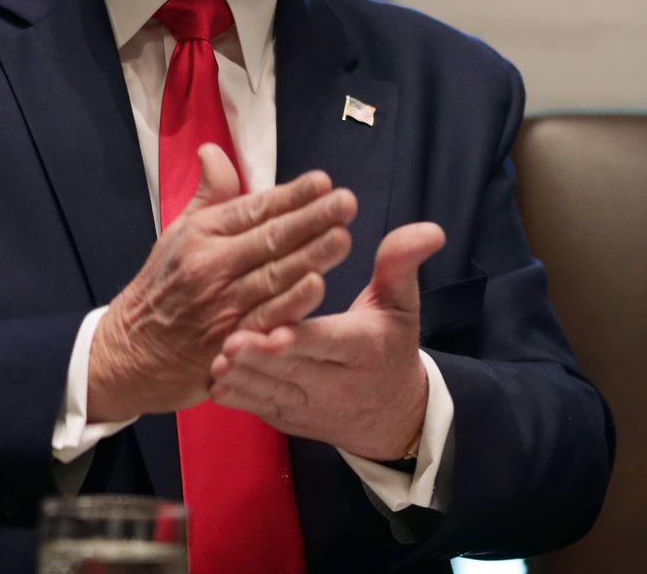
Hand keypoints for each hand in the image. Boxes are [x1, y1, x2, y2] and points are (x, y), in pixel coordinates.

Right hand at [87, 145, 356, 420]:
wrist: (131, 352)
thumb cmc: (163, 287)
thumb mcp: (178, 234)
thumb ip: (209, 195)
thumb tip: (214, 150)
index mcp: (201, 234)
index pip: (254, 209)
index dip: (291, 195)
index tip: (323, 181)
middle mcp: (211, 266)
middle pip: (270, 239)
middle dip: (312, 219)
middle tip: (346, 202)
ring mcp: (221, 306)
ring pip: (273, 277)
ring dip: (311, 257)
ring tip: (343, 237)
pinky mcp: (229, 342)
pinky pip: (265, 320)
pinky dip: (290, 305)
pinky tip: (316, 287)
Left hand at [208, 220, 446, 459]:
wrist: (390, 415)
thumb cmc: (390, 345)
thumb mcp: (401, 303)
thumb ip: (401, 264)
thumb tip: (429, 229)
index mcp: (363, 349)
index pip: (330, 343)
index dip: (302, 339)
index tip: (276, 330)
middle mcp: (336, 383)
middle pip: (294, 370)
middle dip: (262, 358)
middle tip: (230, 342)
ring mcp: (309, 405)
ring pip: (272, 392)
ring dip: (245, 379)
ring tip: (217, 360)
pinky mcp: (288, 419)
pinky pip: (261, 409)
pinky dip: (240, 398)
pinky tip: (217, 382)